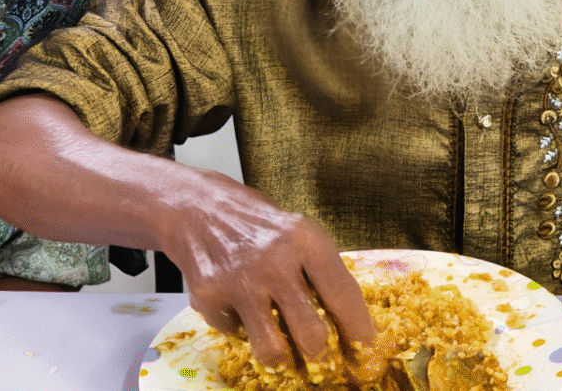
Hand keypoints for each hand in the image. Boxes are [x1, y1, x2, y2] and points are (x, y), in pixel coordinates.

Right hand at [157, 172, 374, 368]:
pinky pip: (235, 333)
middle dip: (320, 353)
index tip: (365, 348)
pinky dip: (240, 327)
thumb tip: (345, 320)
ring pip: (273, 349)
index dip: (358, 329)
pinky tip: (238, 306)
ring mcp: (241, 281)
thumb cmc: (257, 222)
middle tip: (319, 354)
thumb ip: (318, 270)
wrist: (196, 206)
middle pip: (312, 334)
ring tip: (281, 345)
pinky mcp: (209, 297)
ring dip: (281, 355)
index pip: (343, 295)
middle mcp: (276, 261)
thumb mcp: (297, 232)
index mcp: (306, 240)